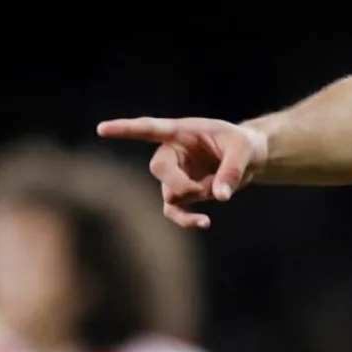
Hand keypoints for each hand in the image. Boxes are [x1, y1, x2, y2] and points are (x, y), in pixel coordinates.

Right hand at [97, 116, 268, 228]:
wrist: (249, 159)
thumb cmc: (244, 145)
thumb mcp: (245, 150)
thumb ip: (232, 170)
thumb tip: (219, 197)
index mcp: (181, 132)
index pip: (149, 129)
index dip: (125, 129)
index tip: (102, 129)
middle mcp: (173, 152)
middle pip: (159, 169)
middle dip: (179, 182)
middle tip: (202, 188)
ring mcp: (175, 175)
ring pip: (170, 193)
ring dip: (194, 196)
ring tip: (221, 192)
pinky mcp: (183, 193)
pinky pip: (175, 210)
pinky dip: (187, 219)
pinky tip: (204, 223)